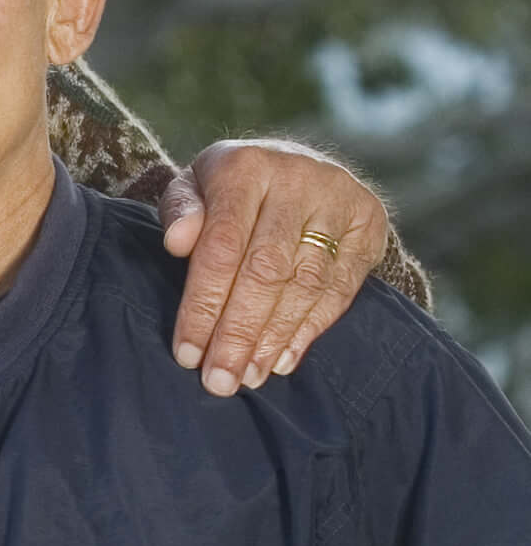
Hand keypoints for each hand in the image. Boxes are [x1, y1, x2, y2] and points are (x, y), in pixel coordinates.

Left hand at [160, 139, 386, 395]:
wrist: (296, 165)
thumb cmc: (228, 190)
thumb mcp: (193, 187)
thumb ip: (180, 211)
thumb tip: (176, 242)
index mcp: (246, 167)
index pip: (222, 246)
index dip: (204, 304)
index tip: (187, 354)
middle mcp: (298, 180)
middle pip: (266, 270)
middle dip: (239, 332)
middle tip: (219, 380)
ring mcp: (340, 201)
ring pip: (306, 283)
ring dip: (274, 338)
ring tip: (247, 377)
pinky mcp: (370, 224)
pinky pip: (341, 287)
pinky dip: (310, 329)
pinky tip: (283, 359)